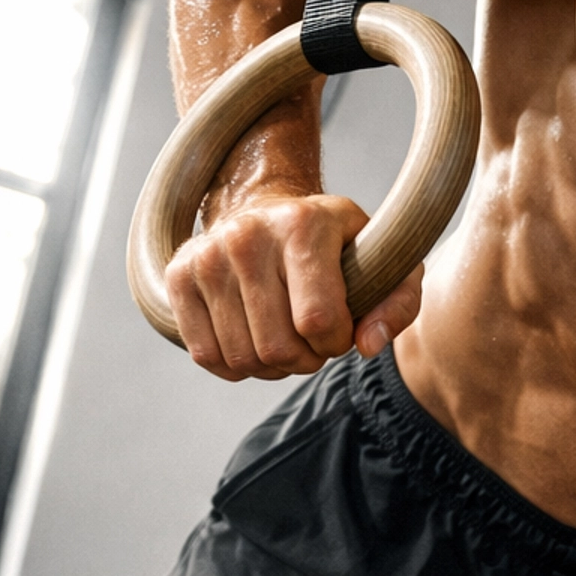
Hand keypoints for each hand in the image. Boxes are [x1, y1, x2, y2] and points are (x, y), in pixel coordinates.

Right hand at [164, 192, 423, 380]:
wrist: (265, 209)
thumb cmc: (334, 246)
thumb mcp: (384, 262)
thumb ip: (396, 304)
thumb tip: (367, 347)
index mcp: (304, 225)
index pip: (316, 319)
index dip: (335, 343)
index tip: (341, 331)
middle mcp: (248, 236)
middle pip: (276, 347)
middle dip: (306, 360)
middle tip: (313, 341)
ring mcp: (207, 255)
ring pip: (241, 358)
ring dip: (272, 366)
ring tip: (286, 339)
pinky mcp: (178, 277)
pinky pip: (206, 355)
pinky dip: (236, 366)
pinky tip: (254, 340)